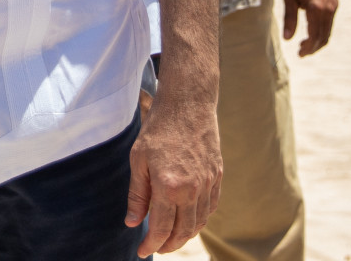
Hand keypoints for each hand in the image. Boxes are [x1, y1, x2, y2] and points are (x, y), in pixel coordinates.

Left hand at [124, 73, 220, 255]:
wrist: (188, 103)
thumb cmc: (158, 128)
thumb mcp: (138, 159)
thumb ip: (138, 194)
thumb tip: (133, 223)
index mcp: (169, 186)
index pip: (162, 228)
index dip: (151, 244)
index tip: (142, 250)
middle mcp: (192, 189)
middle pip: (183, 231)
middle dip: (169, 244)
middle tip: (156, 247)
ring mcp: (208, 183)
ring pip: (199, 222)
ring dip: (186, 235)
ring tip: (172, 238)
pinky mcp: (217, 175)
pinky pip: (211, 207)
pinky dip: (200, 219)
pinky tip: (190, 220)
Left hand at [280, 0, 337, 56]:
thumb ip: (289, 18)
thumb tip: (287, 39)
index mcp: (316, 8)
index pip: (314, 36)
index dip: (307, 48)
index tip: (299, 54)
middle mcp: (328, 9)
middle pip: (324, 37)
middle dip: (313, 48)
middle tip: (301, 52)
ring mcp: (333, 6)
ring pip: (328, 32)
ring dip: (318, 41)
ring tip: (305, 44)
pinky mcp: (334, 3)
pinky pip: (330, 23)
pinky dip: (322, 32)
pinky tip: (312, 31)